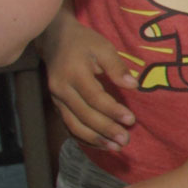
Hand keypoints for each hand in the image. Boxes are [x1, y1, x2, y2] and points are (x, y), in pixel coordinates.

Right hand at [42, 15, 135, 151]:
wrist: (54, 39)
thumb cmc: (83, 42)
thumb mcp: (103, 47)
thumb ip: (117, 67)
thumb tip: (134, 86)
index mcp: (74, 73)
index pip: (95, 97)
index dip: (112, 111)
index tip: (131, 120)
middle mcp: (61, 89)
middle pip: (84, 116)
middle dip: (106, 130)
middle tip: (125, 140)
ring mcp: (57, 99)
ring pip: (74, 125)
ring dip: (95, 139)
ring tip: (115, 148)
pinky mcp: (57, 105)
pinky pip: (69, 126)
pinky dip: (84, 138)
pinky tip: (100, 145)